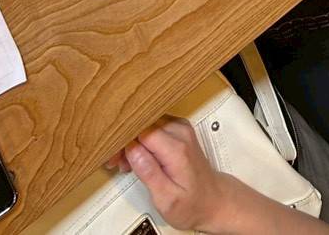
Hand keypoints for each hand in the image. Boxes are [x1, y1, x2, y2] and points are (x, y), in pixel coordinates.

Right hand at [109, 120, 233, 232]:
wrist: (213, 200)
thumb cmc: (193, 203)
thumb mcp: (167, 199)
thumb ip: (149, 173)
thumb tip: (132, 151)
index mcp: (177, 149)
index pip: (141, 131)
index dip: (123, 143)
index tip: (115, 157)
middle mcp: (180, 133)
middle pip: (142, 125)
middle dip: (125, 143)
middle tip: (117, 162)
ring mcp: (180, 129)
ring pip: (145, 124)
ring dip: (132, 141)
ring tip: (127, 163)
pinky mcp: (178, 129)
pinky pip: (153, 126)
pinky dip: (141, 139)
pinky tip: (138, 156)